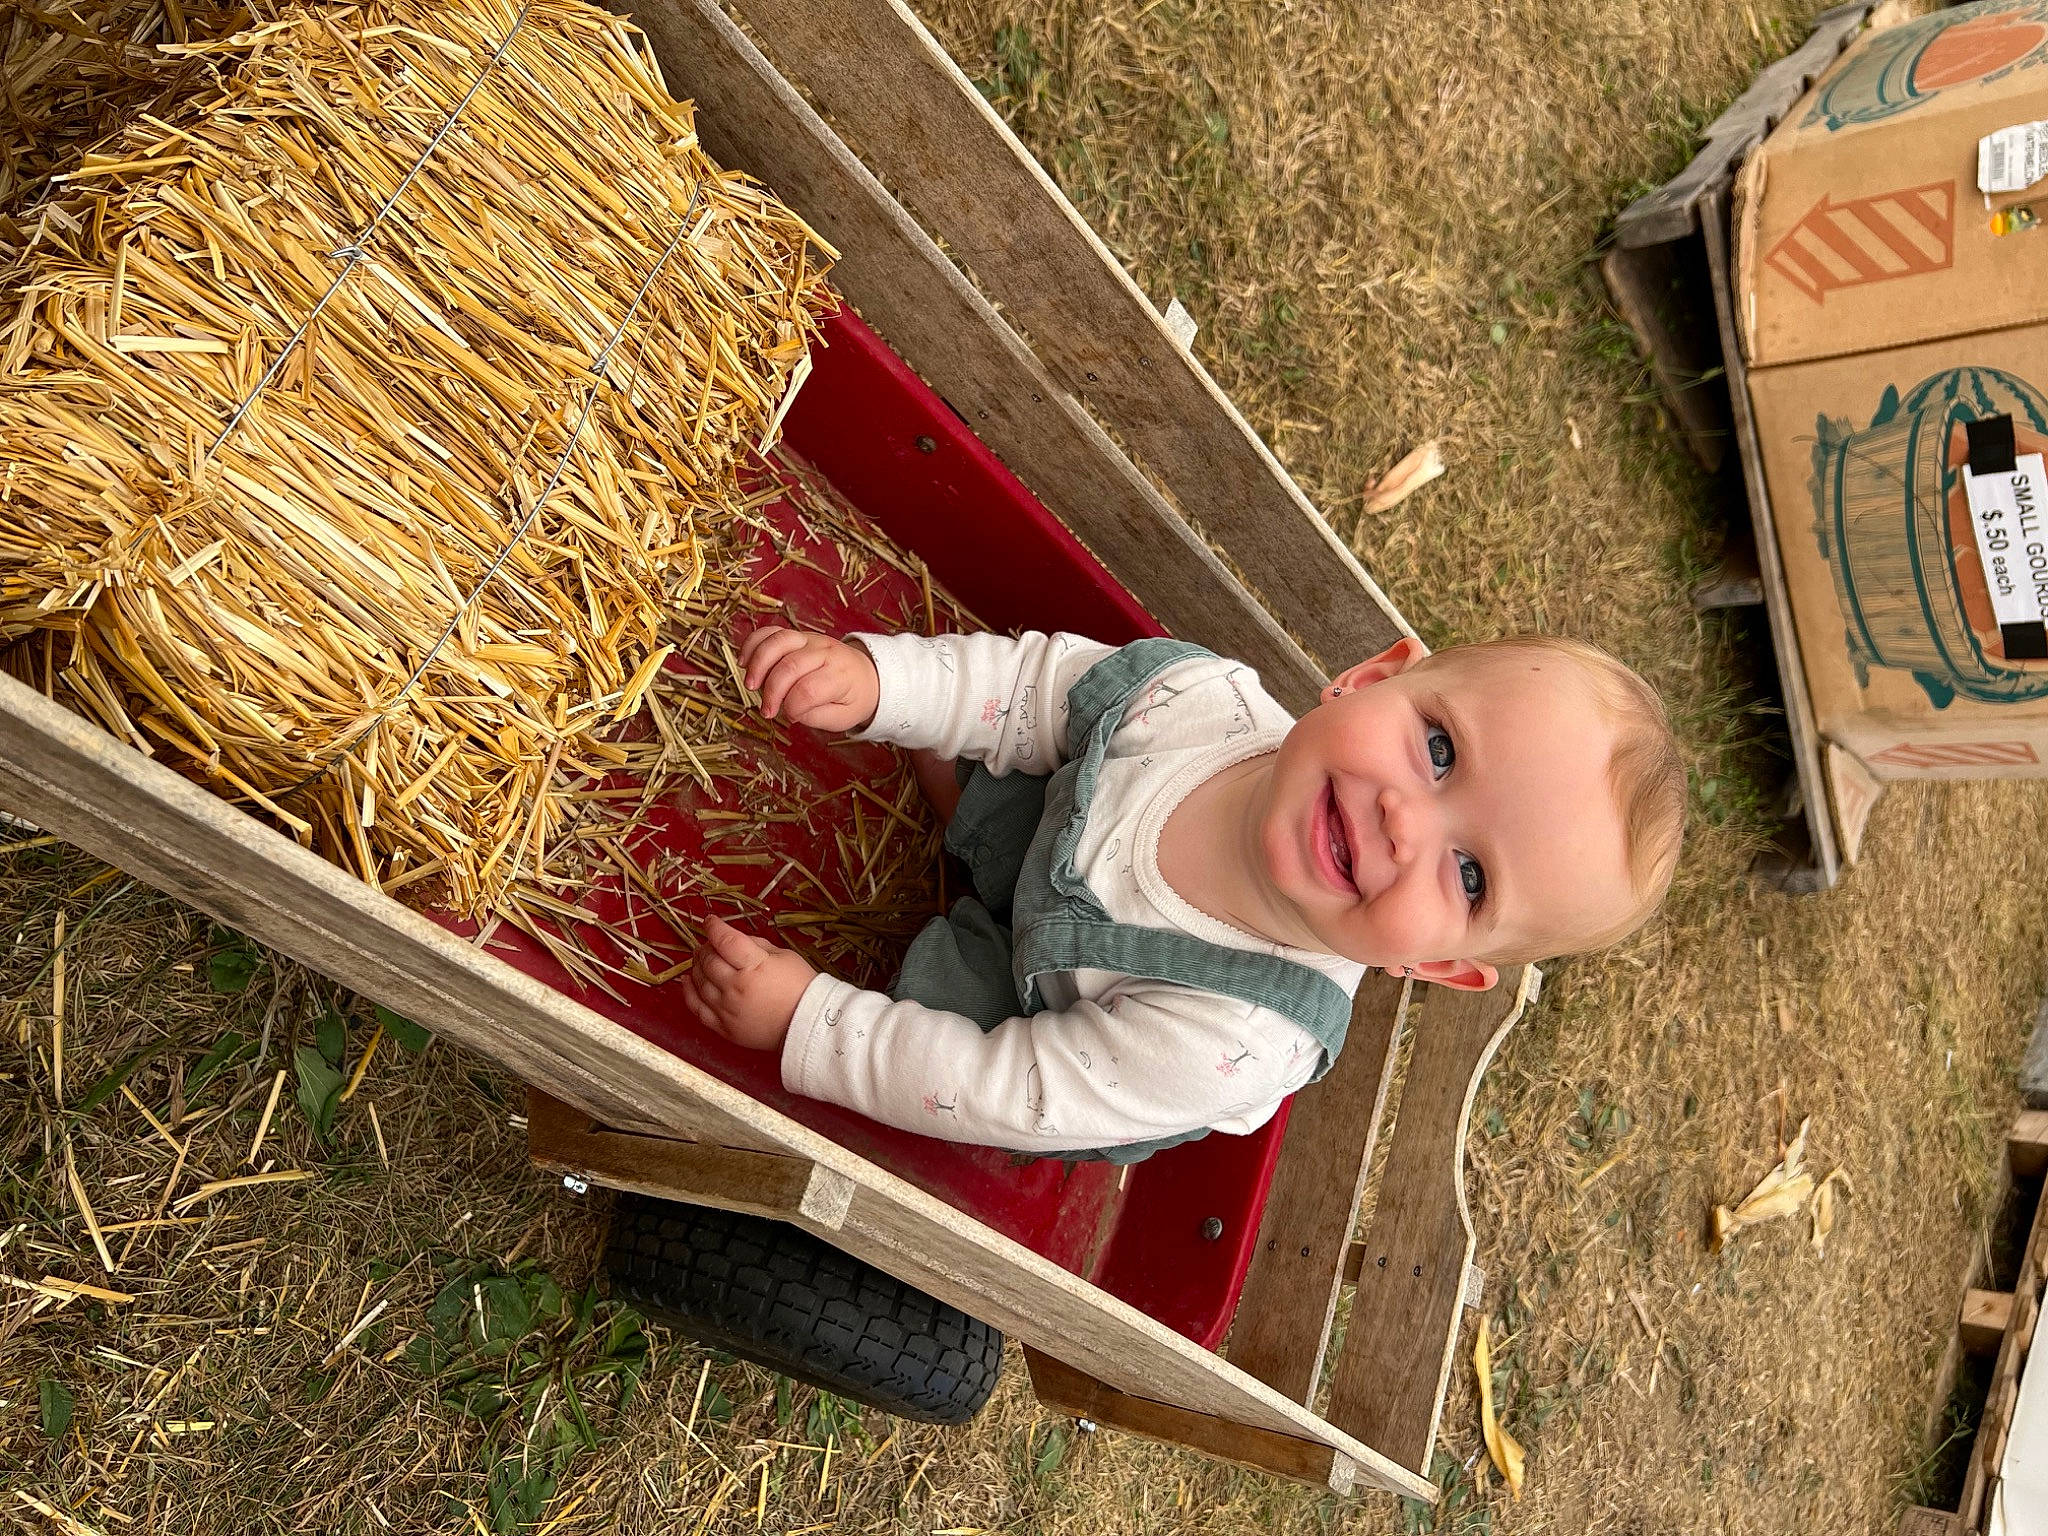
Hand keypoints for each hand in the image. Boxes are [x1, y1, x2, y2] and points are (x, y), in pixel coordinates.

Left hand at [681, 915, 816, 1050]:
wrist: (808, 1024)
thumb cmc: (800, 988)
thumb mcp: (784, 955)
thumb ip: (755, 944)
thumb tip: (732, 939)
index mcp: (754, 967)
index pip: (725, 940)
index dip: (714, 927)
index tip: (710, 921)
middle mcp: (736, 988)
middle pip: (708, 960)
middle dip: (705, 947)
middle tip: (709, 944)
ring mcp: (727, 1009)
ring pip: (699, 981)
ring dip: (697, 966)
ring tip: (702, 960)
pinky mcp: (724, 1027)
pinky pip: (697, 1008)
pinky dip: (688, 992)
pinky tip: (688, 980)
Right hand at [739, 626, 879, 731]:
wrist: (865, 674)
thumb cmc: (851, 698)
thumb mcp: (842, 717)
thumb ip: (815, 716)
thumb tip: (787, 709)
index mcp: (841, 675)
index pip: (809, 689)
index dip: (792, 707)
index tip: (790, 717)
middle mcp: (825, 652)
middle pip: (791, 666)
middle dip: (772, 691)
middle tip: (767, 711)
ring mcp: (810, 639)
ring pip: (778, 641)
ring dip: (758, 664)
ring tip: (750, 686)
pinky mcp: (797, 635)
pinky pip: (770, 632)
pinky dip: (753, 644)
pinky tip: (744, 663)